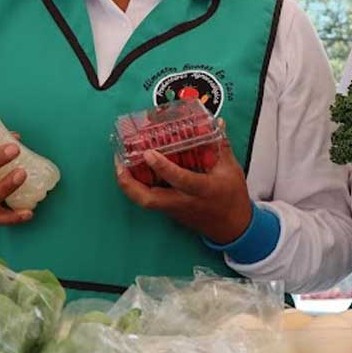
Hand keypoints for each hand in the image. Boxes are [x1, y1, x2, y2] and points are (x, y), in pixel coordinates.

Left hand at [115, 124, 252, 244]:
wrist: (231, 228)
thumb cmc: (232, 198)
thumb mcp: (231, 170)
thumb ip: (221, 146)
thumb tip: (219, 123)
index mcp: (202, 190)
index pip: (180, 180)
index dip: (162, 167)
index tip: (149, 153)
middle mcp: (183, 202)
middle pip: (148, 200)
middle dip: (129, 183)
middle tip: (119, 163)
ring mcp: (174, 210)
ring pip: (145, 201)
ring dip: (130, 185)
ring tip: (121, 164)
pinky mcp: (170, 212)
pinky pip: (150, 200)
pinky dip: (139, 187)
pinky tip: (135, 173)